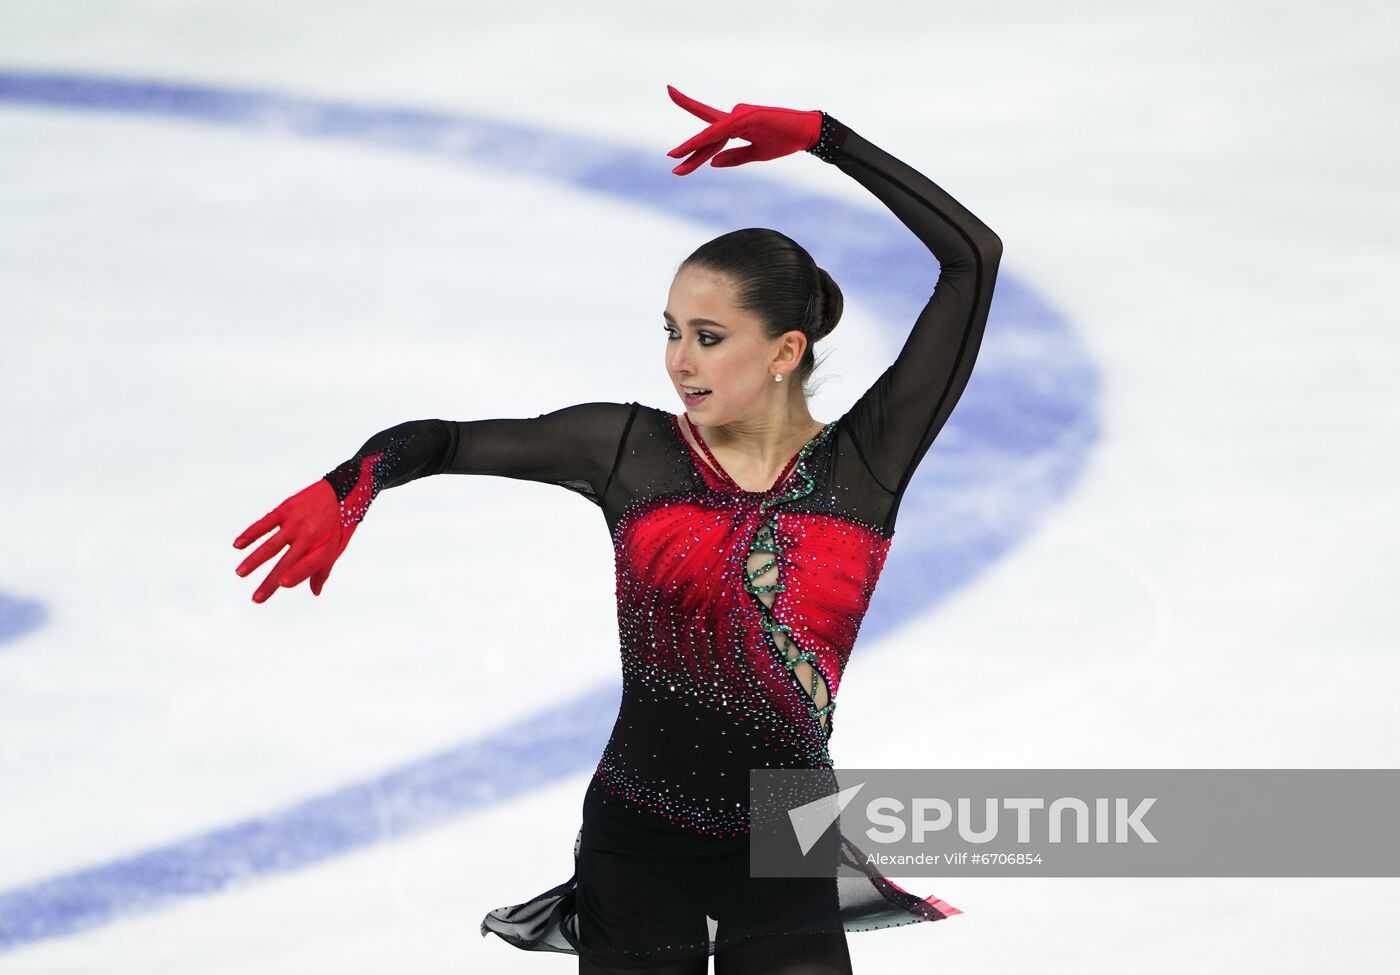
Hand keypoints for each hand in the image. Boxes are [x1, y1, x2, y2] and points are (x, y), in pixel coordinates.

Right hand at [233, 478, 356, 602]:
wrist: (345, 489)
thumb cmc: (340, 524)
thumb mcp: (337, 547)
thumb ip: (323, 570)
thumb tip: (315, 593)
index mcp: (325, 547)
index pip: (310, 565)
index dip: (297, 575)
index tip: (282, 584)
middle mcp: (310, 536)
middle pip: (287, 562)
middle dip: (270, 582)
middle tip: (255, 599)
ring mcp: (296, 522)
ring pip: (272, 545)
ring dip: (254, 560)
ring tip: (240, 573)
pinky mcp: (286, 509)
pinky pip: (265, 523)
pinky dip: (250, 533)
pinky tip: (238, 544)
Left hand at [665, 85, 821, 174]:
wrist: (806, 133)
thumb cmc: (784, 140)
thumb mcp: (756, 154)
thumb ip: (734, 158)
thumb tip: (712, 163)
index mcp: (735, 127)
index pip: (708, 135)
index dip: (691, 145)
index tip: (673, 156)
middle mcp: (734, 117)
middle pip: (705, 137)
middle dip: (686, 150)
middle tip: (668, 160)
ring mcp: (740, 115)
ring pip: (711, 135)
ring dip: (694, 149)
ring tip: (674, 159)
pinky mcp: (748, 116)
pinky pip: (722, 129)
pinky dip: (707, 137)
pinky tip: (692, 144)